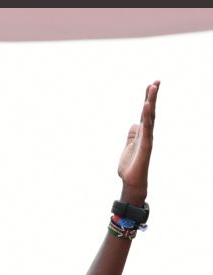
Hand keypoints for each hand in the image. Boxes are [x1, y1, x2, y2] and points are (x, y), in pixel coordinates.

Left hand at [117, 81, 158, 203]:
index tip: (151, 85)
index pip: (145, 113)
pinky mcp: (146, 145)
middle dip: (152, 97)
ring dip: (152, 102)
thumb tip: (134, 125)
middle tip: (156, 81)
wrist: (131, 182)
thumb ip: (132, 135)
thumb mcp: (128, 146)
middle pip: (150, 112)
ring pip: (150, 117)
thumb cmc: (130, 166)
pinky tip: (147, 106)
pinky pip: (147, 129)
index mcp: (141, 133)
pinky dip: (147, 117)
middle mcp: (146, 134)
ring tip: (153, 87)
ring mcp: (147, 139)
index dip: (148, 100)